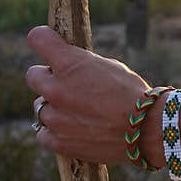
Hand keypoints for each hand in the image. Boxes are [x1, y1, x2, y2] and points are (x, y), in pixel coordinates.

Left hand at [24, 25, 165, 166]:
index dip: (44, 39)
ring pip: (39, 107)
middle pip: (33, 75)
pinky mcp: (58, 142)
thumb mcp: (109, 67)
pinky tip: (72, 130)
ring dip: (54, 107)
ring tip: (77, 113)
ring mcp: (55, 117)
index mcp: (69, 63)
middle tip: (67, 86)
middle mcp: (56, 88)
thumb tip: (68, 69)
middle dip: (48, 78)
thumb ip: (81, 66)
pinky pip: (43, 134)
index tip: (49, 45)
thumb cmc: (133, 95)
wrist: (147, 130)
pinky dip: (55, 132)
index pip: (38, 38)